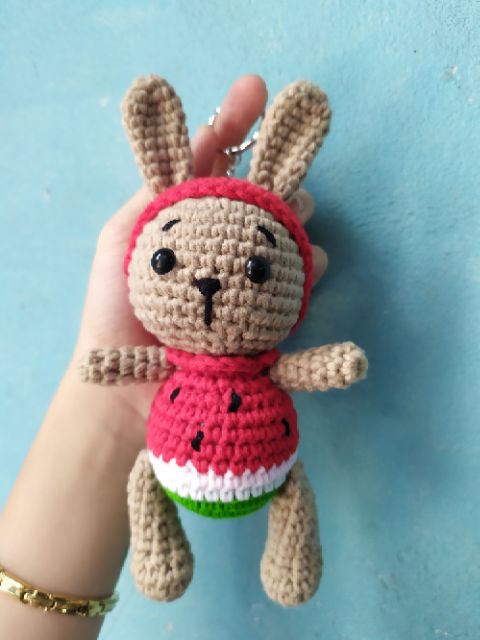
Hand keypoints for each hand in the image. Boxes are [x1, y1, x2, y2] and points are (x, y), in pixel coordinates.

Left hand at [73, 74, 328, 441]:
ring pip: (287, 231)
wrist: (126, 389)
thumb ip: (156, 195)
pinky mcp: (263, 314)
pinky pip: (298, 283)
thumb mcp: (122, 240)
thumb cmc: (114, 310)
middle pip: (261, 191)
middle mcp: (218, 240)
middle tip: (283, 183)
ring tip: (300, 224)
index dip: (234, 120)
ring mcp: (243, 278)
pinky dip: (310, 268)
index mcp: (183, 216)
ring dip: (298, 221)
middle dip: (279, 176)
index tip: (256, 90)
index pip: (213, 157)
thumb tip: (204, 152)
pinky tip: (312, 265)